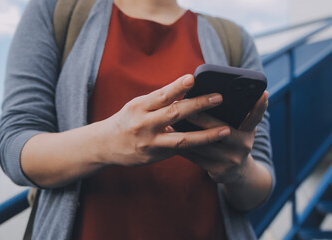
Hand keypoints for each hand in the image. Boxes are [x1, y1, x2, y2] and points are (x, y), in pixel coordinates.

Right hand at [101, 74, 230, 166]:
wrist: (106, 145)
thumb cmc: (129, 119)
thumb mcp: (139, 106)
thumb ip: (160, 100)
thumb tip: (189, 88)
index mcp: (139, 107)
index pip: (161, 95)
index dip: (177, 87)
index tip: (192, 79)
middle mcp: (143, 125)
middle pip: (174, 114)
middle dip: (198, 105)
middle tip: (219, 98)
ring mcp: (149, 143)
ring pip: (182, 139)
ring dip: (206, 135)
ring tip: (225, 130)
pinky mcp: (154, 157)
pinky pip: (179, 151)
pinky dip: (197, 146)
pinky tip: (213, 143)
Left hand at [179, 91, 268, 183]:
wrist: (236, 173)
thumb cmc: (233, 140)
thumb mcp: (240, 128)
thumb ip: (235, 114)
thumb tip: (213, 94)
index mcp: (249, 131)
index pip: (256, 116)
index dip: (260, 106)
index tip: (263, 93)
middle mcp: (244, 145)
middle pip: (220, 129)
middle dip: (202, 118)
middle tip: (185, 106)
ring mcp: (232, 159)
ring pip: (204, 143)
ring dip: (186, 132)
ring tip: (171, 121)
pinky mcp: (219, 171)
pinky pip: (196, 157)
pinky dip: (182, 146)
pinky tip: (171, 137)